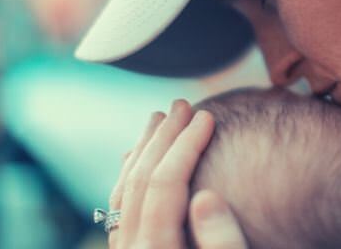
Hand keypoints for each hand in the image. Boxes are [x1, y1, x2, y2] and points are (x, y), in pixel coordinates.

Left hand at [107, 99, 247, 248]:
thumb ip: (221, 242)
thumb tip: (206, 198)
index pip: (166, 182)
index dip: (187, 144)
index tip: (206, 116)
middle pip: (140, 179)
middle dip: (163, 136)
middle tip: (182, 105)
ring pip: (124, 188)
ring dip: (143, 149)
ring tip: (159, 119)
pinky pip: (119, 204)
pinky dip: (131, 172)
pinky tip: (139, 157)